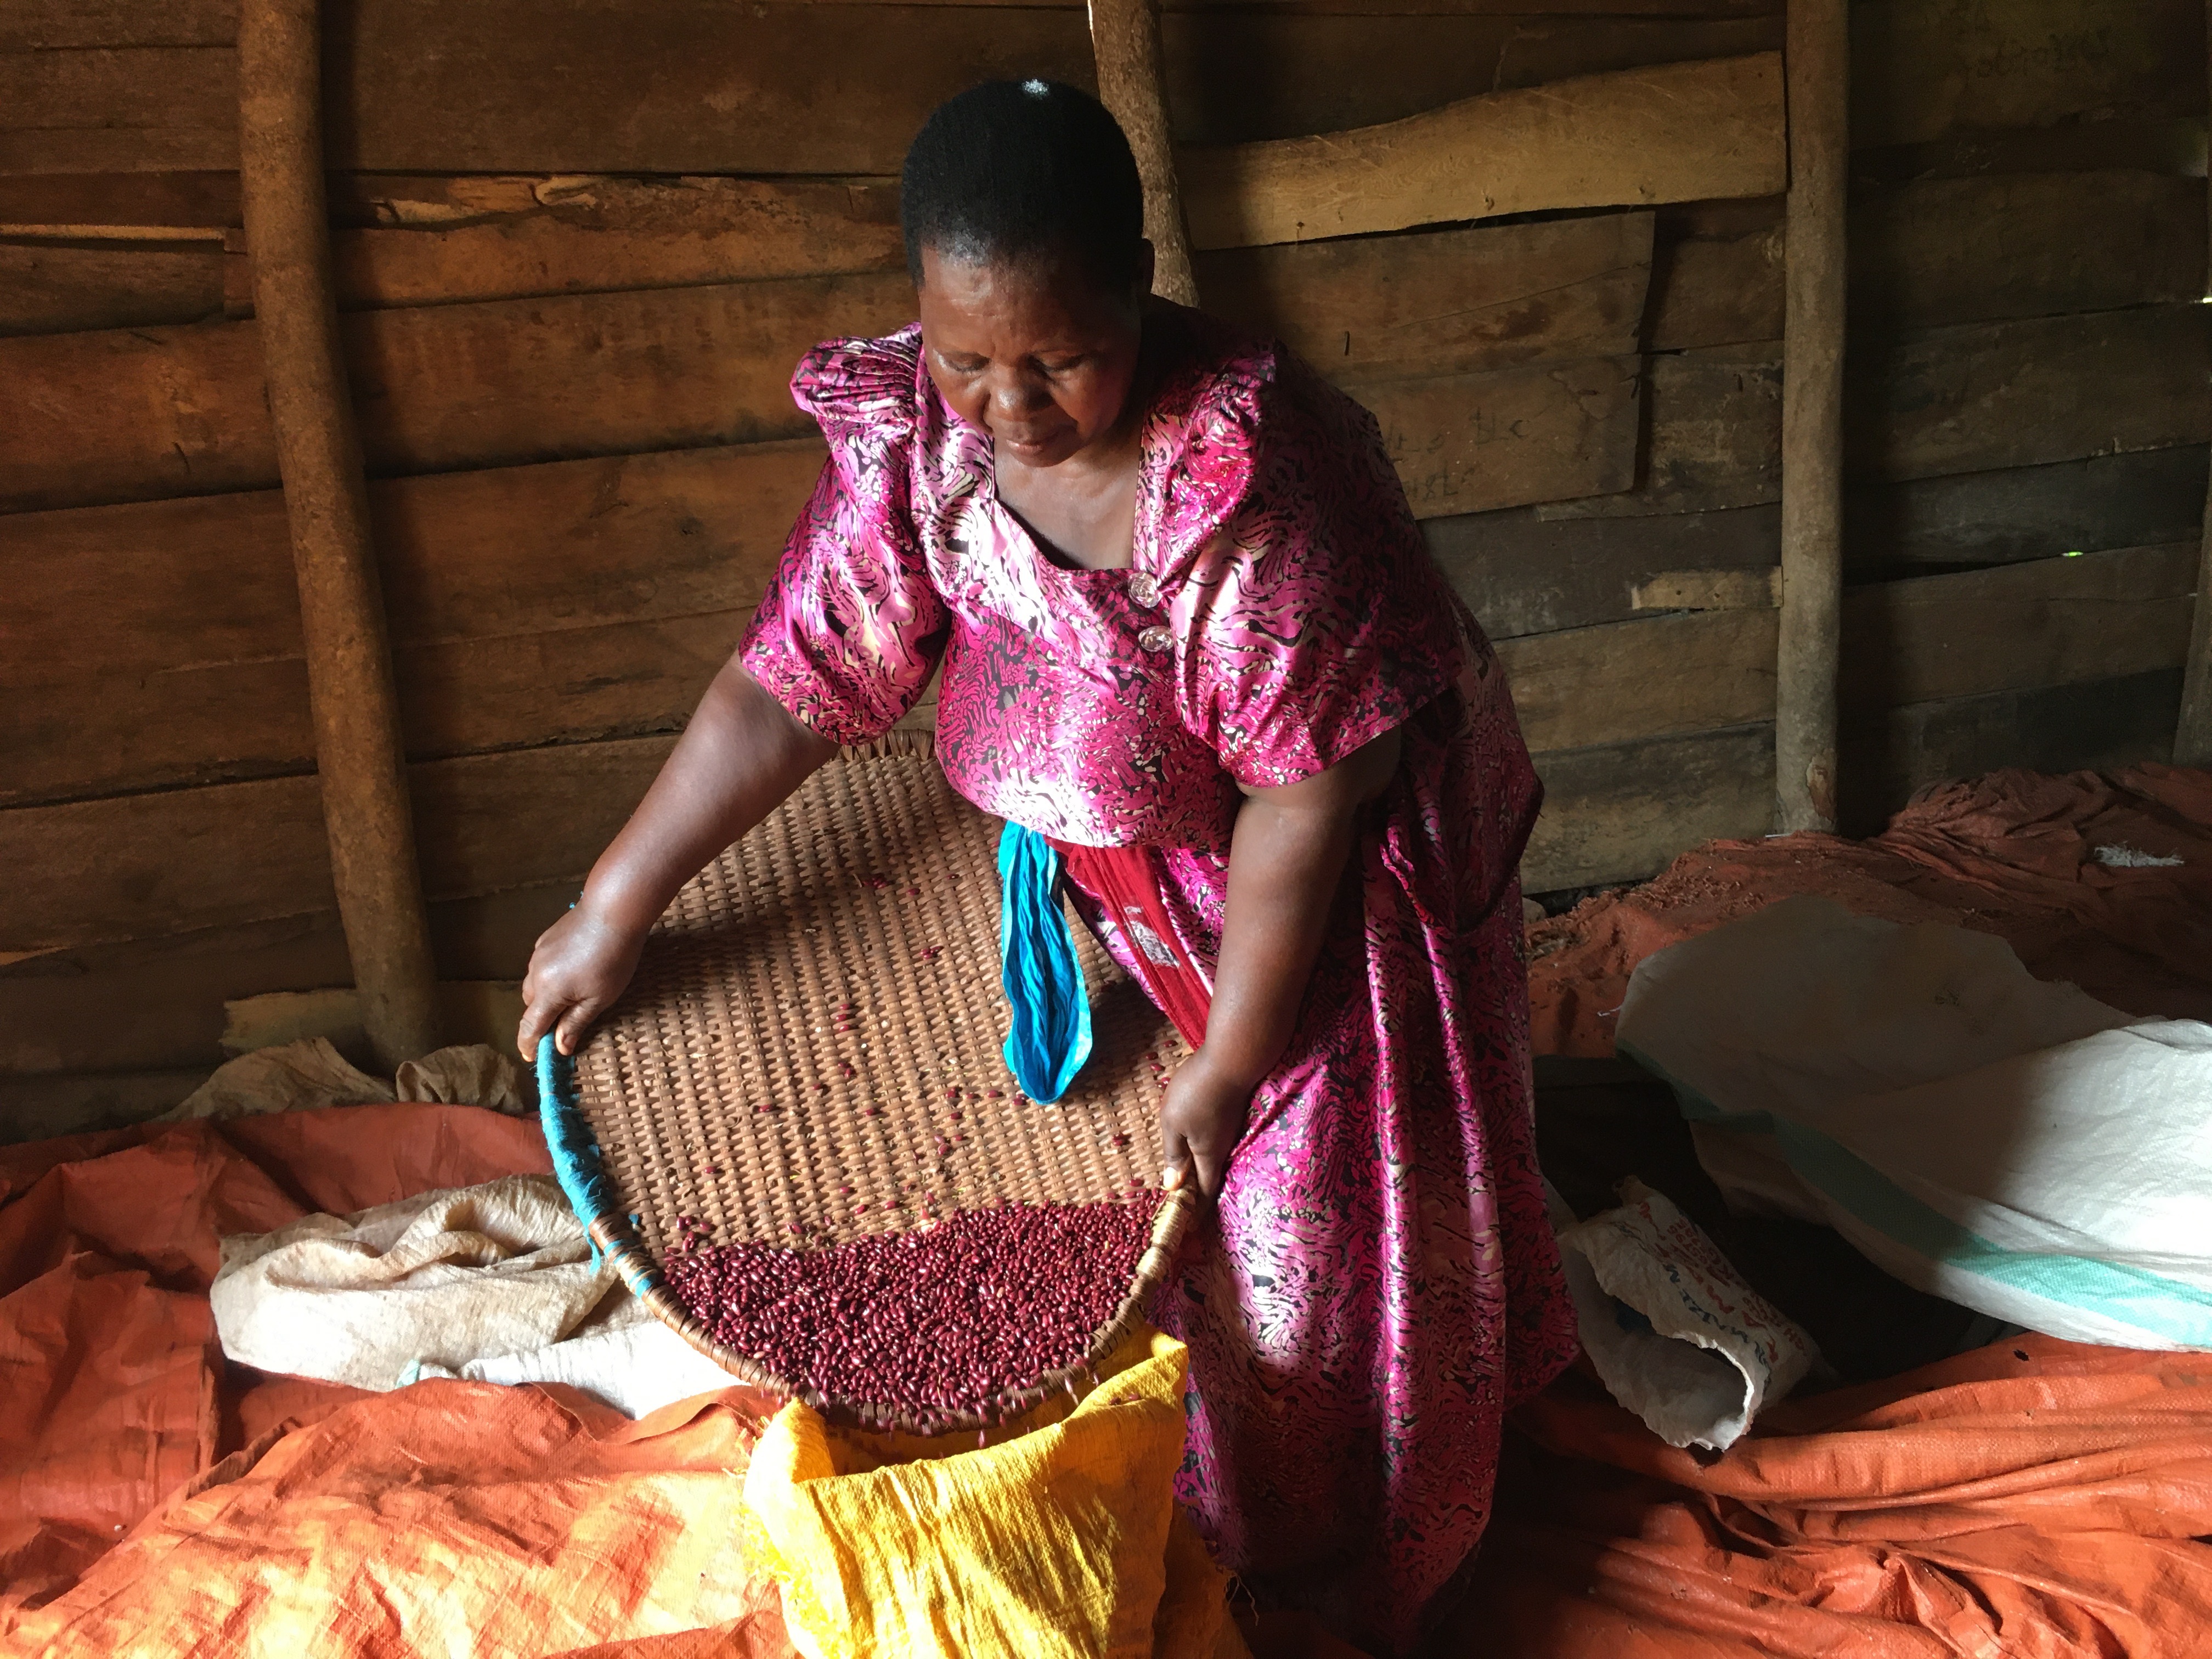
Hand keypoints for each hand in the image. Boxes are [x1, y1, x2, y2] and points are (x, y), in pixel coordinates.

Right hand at [517, 905, 648, 1059]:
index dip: (528, 1044)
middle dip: (542, 1017)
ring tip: (573, 994)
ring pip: (534, 984)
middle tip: (565, 1023)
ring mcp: (538, 953)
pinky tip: (573, 970)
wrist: (613, 911)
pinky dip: (550, 976)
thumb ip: (576, 1023)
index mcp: (548, 991)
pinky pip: (541, 966)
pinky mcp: (545, 938)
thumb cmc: (613, 959)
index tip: (531, 1056)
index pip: (530, 1026)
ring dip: (546, 995)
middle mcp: (536, 973)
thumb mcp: (600, 998)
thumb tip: (560, 1047)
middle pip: (531, 1004)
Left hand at [1158, 1047, 1253, 1200]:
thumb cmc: (1197, 1091)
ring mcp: (1229, 1130)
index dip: (1196, 1211)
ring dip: (1201, 1172)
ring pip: (1213, 1159)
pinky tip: (1197, 1147)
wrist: (1232, 1058)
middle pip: (1210, 1178)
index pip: (1203, 1193)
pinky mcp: (1229, 1113)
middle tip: (1186, 1209)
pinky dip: (1205, 1151)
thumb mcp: (1174, 1123)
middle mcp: (1222, 1147)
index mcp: (1207, 1155)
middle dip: (1198, 1195)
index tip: (1189, 1227)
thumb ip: (1174, 1155)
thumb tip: (1173, 1186)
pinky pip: (1216, 1141)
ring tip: (1188, 1182)